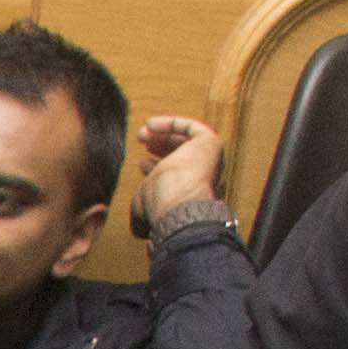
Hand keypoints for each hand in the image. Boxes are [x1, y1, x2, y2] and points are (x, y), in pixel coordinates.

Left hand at [131, 115, 225, 235]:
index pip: (179, 178)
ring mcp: (210, 160)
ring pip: (189, 142)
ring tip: (142, 132)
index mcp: (194, 196)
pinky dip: (171, 124)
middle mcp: (206, 178)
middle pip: (186, 157)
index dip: (159, 168)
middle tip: (143, 141)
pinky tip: (151, 124)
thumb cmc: (160, 210)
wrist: (179, 202)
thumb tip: (137, 225)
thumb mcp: (144, 210)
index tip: (141, 162)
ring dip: (164, 134)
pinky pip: (192, 128)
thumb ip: (143, 211)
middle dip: (162, 147)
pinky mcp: (210, 143)